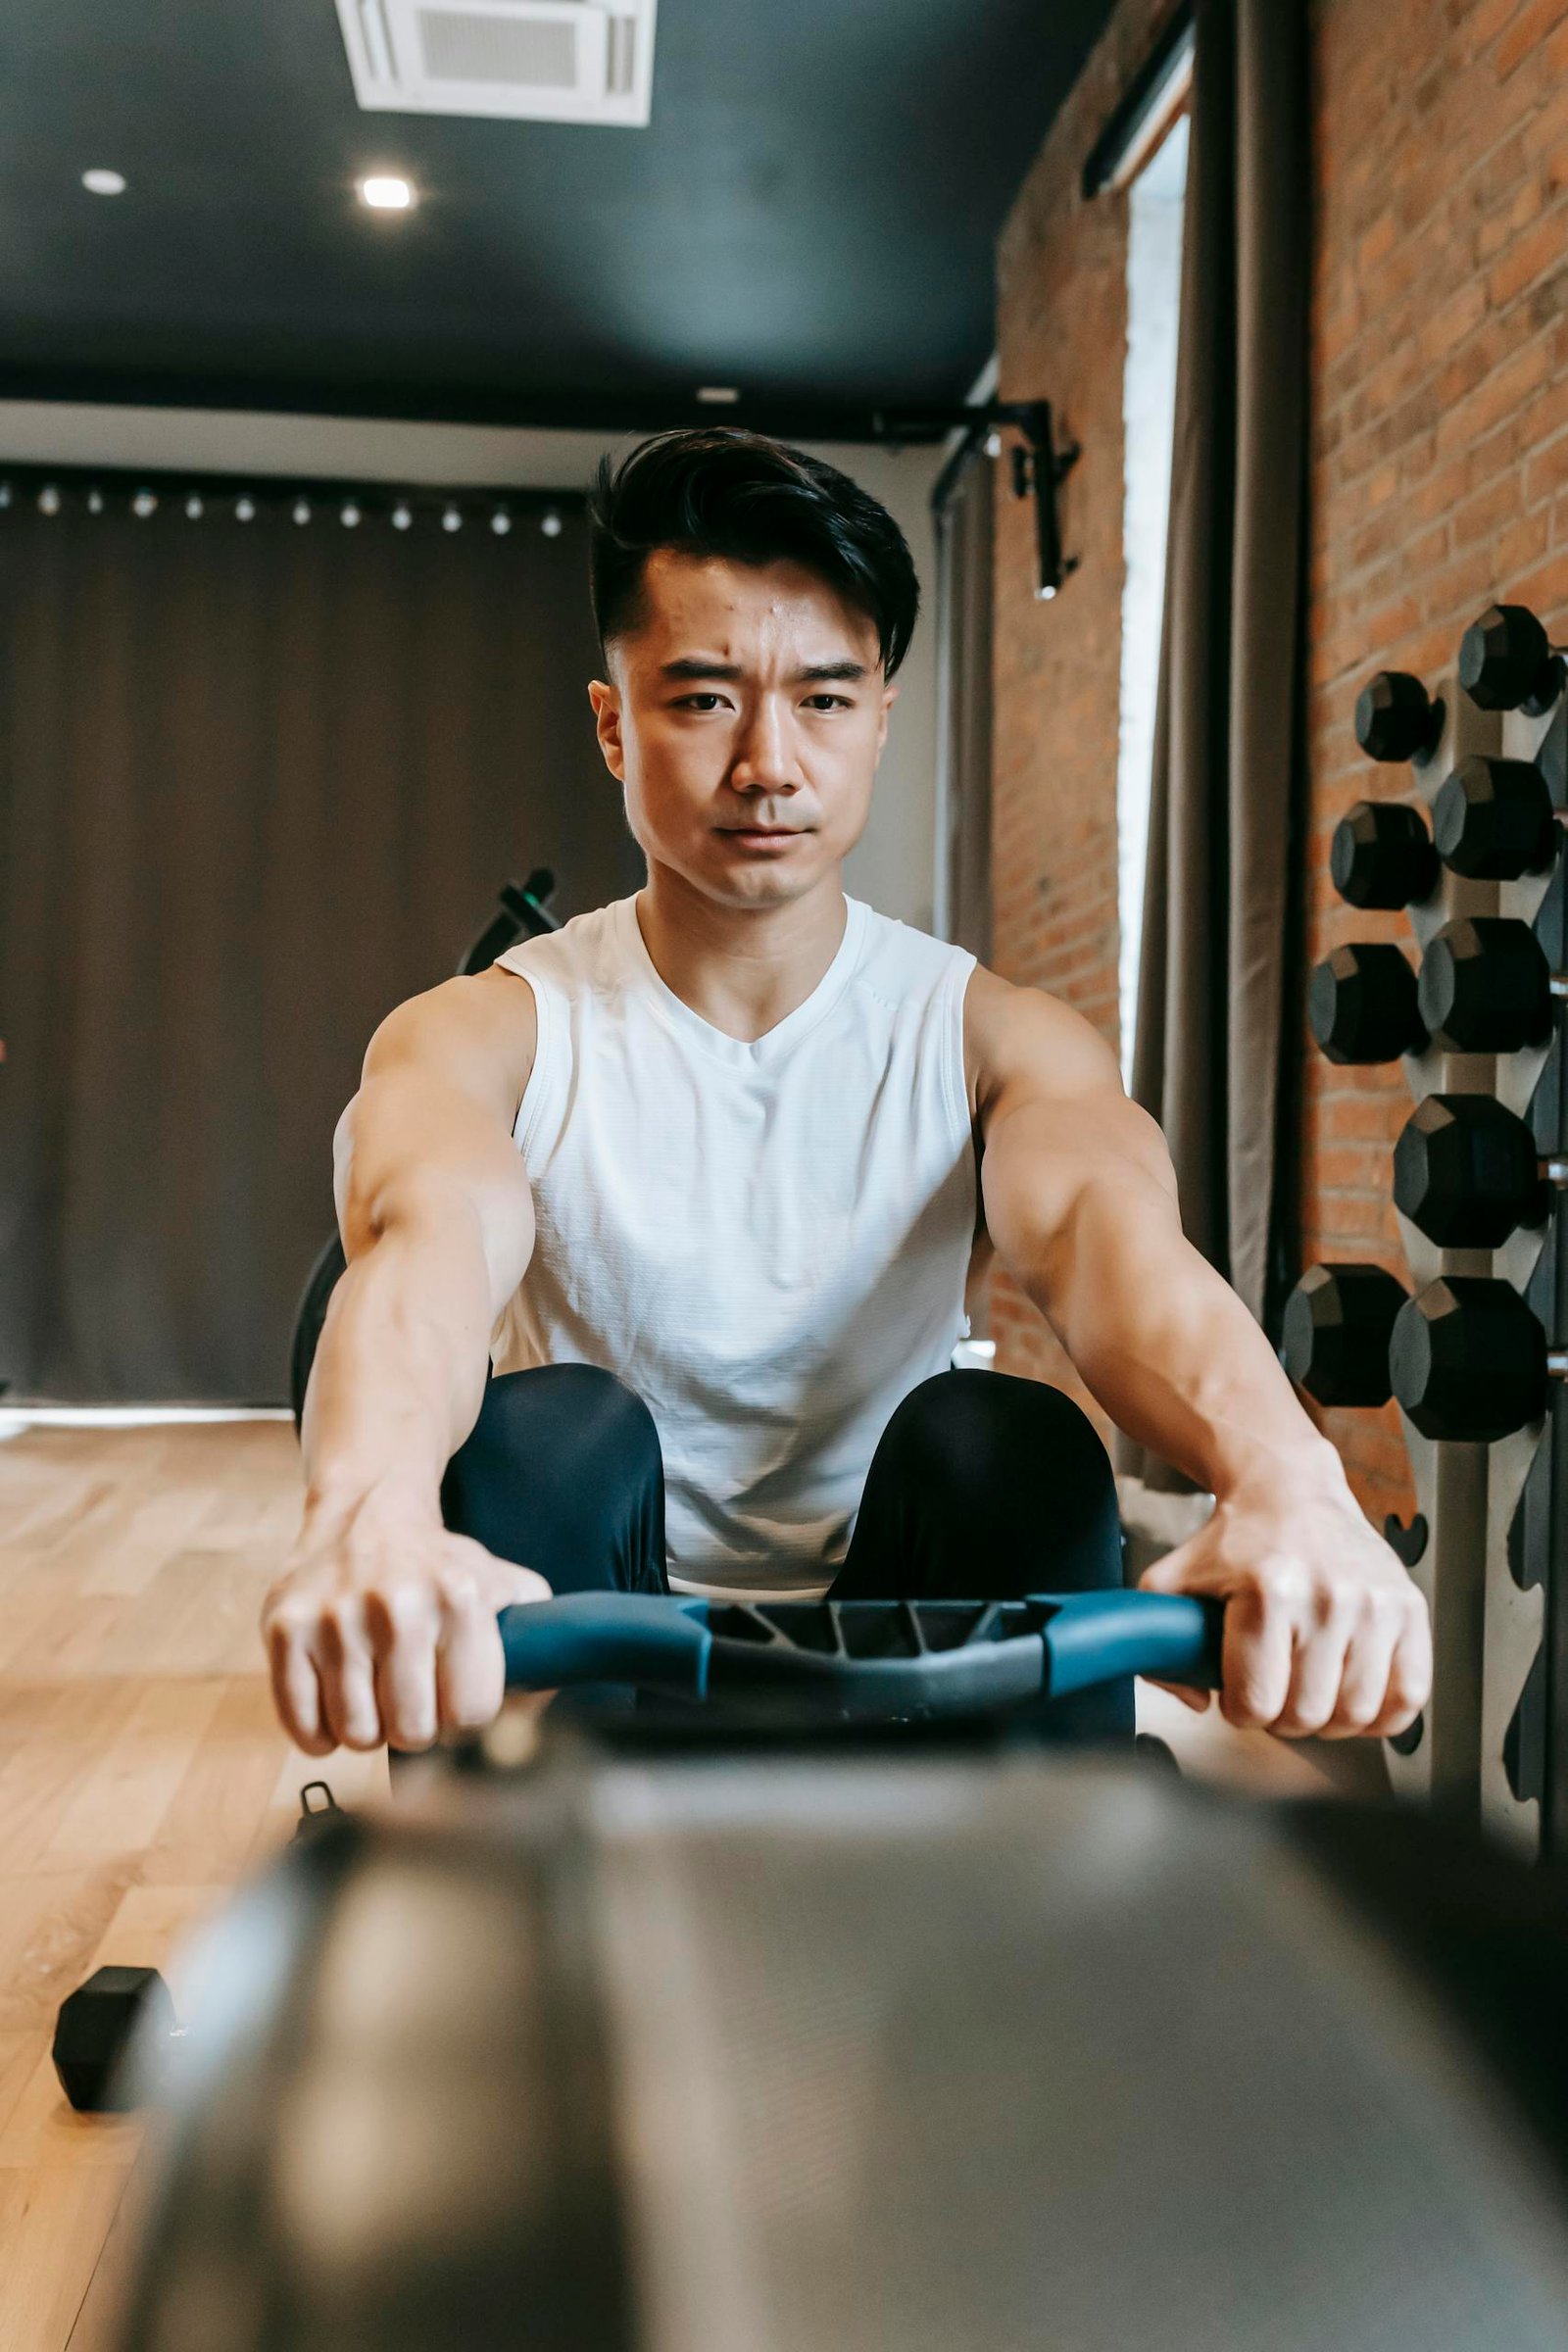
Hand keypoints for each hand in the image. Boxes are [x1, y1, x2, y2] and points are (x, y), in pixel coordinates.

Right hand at [262, 1486, 549, 1754]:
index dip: (464, 1722)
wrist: (363, 1512)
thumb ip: (541, 1637)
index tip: (454, 1703)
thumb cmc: (437, 1565)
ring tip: (375, 1695)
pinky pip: (303, 1726)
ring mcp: (336, 1618)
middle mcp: (397, 1605)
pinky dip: (320, 1732)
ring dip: (368, 1729)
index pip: (470, 1714)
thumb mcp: (501, 1583)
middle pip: (412, 1732)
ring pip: (356, 1734)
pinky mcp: (285, 1629)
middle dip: (415, 1729)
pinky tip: (336, 1702)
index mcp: (458, 1597)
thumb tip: (551, 1691)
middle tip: (411, 1700)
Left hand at [1137, 1462, 1430, 1738]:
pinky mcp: (1409, 1607)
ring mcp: (1374, 1603)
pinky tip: (1352, 1695)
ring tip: (1310, 1692)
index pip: (1257, 1703)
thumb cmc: (1234, 1540)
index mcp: (1267, 1591)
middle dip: (1282, 1717)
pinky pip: (1409, 1695)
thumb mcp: (1173, 1580)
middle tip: (1275, 1691)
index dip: (1240, 1711)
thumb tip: (1196, 1699)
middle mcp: (1327, 1596)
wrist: (1290, 1489)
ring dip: (1329, 1719)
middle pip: (1307, 1715)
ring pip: (1356, 1713)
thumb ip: (1156, 1642)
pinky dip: (1382, 1715)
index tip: (1239, 1694)